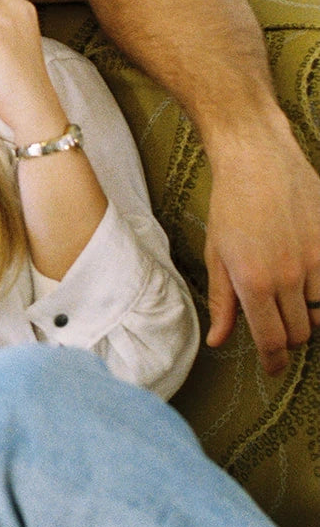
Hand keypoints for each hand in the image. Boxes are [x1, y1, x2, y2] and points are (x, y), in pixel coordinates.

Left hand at [204, 124, 319, 374]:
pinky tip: (308, 282)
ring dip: (307, 316)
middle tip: (276, 329)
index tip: (273, 368)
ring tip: (292, 304)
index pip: (272, 341)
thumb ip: (223, 302)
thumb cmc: (230, 204)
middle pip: (299, 332)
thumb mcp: (216, 255)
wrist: (257, 158)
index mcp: (254, 283)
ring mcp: (316, 259)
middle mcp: (288, 276)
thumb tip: (219, 341)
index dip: (274, 361)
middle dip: (287, 339)